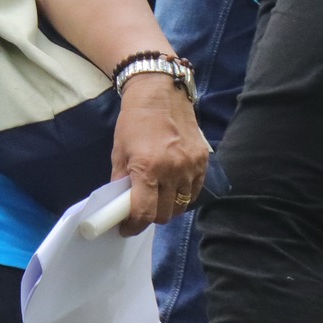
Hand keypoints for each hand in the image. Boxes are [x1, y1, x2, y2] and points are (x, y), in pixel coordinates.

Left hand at [109, 74, 209, 235]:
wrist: (160, 94)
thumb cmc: (134, 122)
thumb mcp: (119, 152)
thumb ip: (121, 181)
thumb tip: (119, 206)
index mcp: (148, 168)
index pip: (144, 212)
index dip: (133, 226)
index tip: (126, 228)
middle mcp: (173, 170)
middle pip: (165, 214)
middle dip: (150, 218)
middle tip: (140, 211)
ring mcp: (191, 166)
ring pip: (181, 205)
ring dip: (167, 207)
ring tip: (156, 198)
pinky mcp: (203, 161)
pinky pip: (195, 191)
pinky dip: (183, 195)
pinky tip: (172, 187)